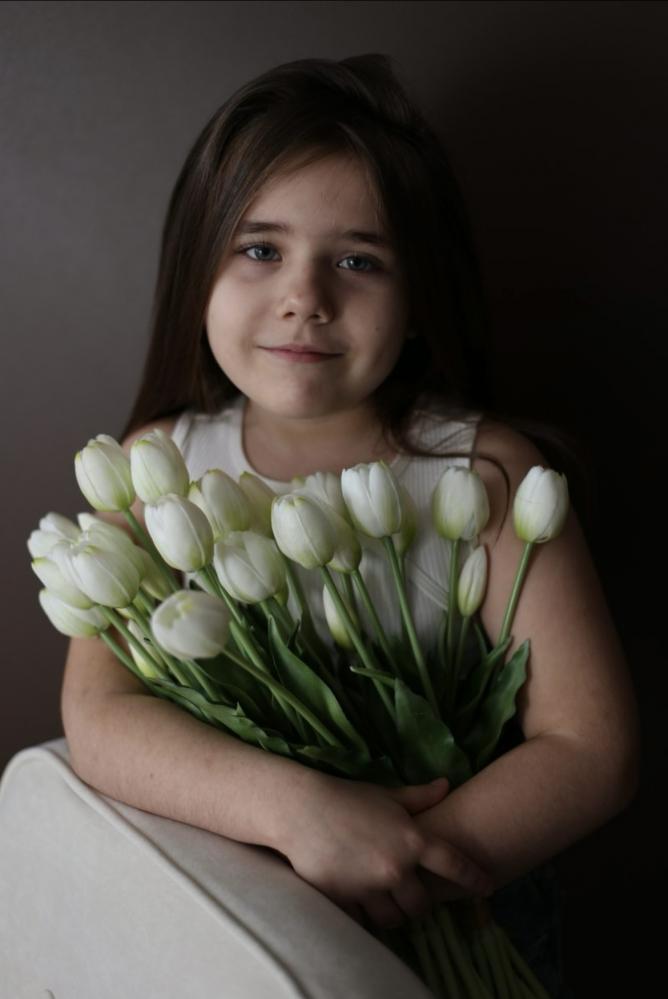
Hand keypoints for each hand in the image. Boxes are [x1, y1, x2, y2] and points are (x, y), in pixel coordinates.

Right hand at [281, 773, 492, 930]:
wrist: (301, 809)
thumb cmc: (346, 797)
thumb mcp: (386, 794)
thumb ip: (419, 797)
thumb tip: (447, 785)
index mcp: (412, 840)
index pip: (453, 865)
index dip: (473, 879)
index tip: (487, 888)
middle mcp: (396, 867)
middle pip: (422, 905)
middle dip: (418, 902)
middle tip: (409, 892)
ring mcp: (370, 887)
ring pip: (394, 919)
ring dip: (392, 913)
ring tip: (384, 900)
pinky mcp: (345, 900)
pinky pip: (364, 922)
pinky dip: (364, 916)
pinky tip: (359, 901)